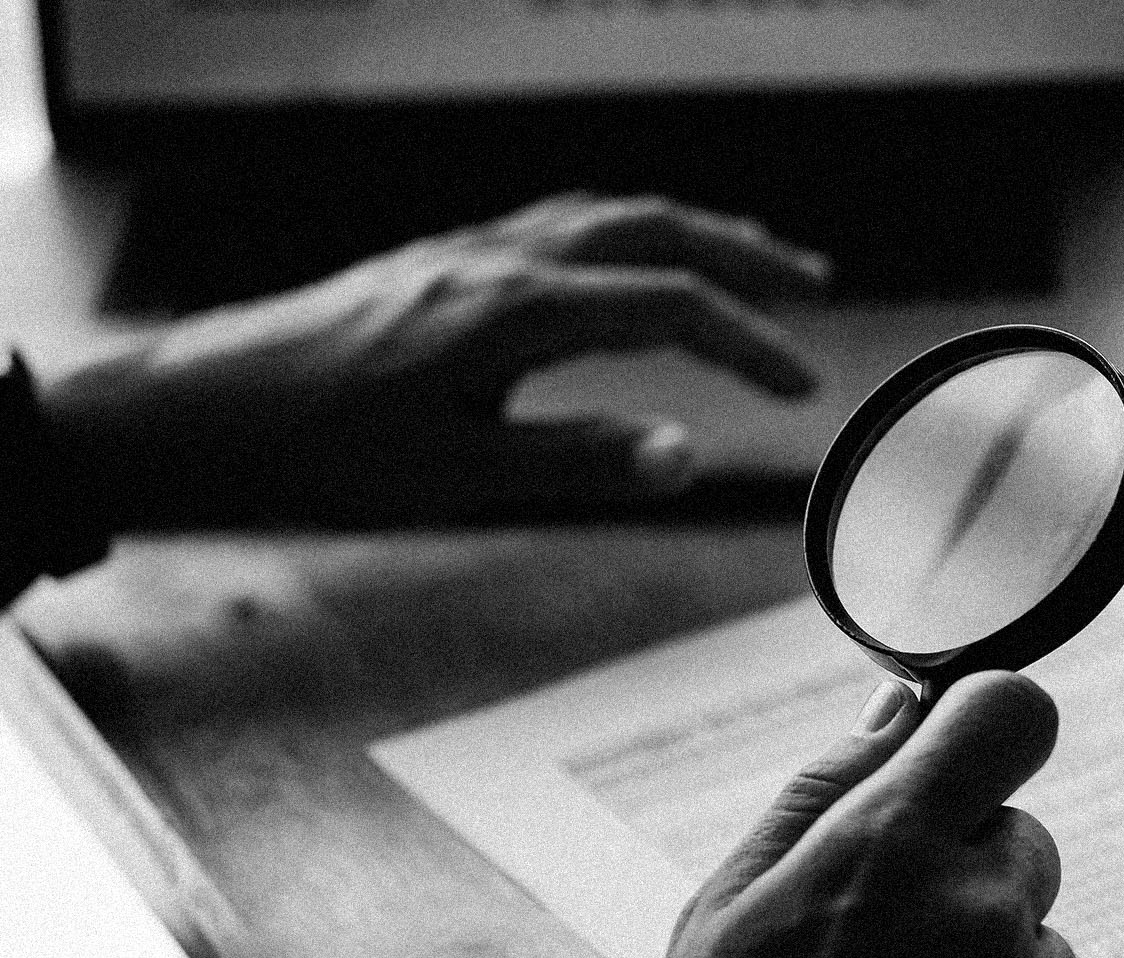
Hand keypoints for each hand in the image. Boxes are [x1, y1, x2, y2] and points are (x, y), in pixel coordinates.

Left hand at [40, 194, 828, 529]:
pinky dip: (624, 236)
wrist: (211, 406)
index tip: (801, 385)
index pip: (669, 307)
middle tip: (808, 283)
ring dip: (685, 234)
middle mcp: (501, 260)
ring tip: (741, 260)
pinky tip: (623, 265)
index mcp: (517, 308)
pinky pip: (559, 223)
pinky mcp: (446, 263)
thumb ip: (580, 460)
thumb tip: (686, 454)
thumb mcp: (458, 473)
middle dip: (741, 254)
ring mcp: (471, 252)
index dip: (748, 345)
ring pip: (605, 216)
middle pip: (651, 230)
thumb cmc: (322, 447)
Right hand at [623, 672, 1111, 957]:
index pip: (1013, 712)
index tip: (958, 761)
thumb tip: (899, 707)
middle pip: (1022, 837)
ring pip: (1036, 944)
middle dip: (964, 874)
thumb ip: (824, 791)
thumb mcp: (724, 914)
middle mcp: (983, 918)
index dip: (985, 727)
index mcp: (887, 851)